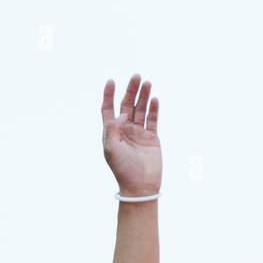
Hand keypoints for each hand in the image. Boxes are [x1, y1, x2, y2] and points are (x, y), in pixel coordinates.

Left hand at [101, 73, 161, 196]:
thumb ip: (113, 129)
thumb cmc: (122, 169)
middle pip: (127, 105)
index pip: (108, 109)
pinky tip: (154, 98)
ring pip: (141, 109)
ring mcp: (139, 133)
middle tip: (136, 76)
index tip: (111, 81)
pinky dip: (153, 108)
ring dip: (143, 96)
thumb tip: (122, 114)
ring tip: (147, 82)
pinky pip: (153, 119)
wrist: (140, 186)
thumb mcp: (111, 149)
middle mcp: (125, 130)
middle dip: (131, 90)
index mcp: (112, 133)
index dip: (109, 95)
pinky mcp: (152, 137)